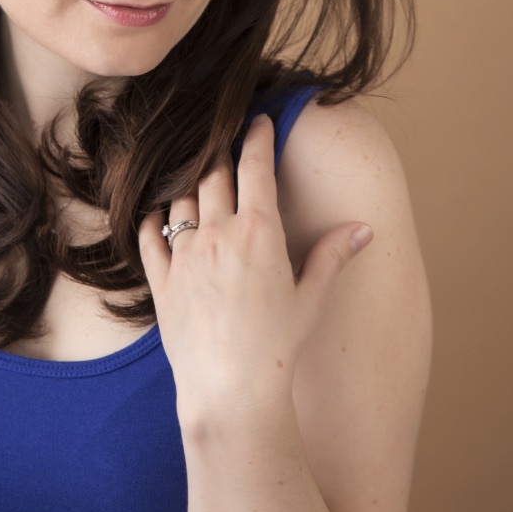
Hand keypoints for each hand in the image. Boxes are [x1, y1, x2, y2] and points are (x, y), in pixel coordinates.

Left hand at [138, 113, 372, 428]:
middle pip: (211, 172)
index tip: (257, 120)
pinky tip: (159, 215)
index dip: (256, 136)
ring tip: (195, 176)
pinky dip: (152, 219)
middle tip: (222, 141)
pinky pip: (148, 235)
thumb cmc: (278, 346)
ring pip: (179, 199)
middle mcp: (217, 233)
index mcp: (258, 231)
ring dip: (188, 183)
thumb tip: (364, 229)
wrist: (232, 391)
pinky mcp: (161, 279)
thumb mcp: (312, 298)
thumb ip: (332, 256)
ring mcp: (184, 254)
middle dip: (218, 151)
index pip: (254, 166)